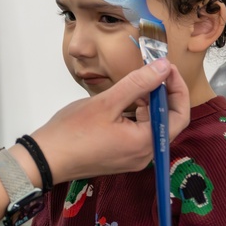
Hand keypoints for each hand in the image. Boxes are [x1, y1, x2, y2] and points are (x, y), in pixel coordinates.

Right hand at [29, 60, 189, 182]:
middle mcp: (145, 154)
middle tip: (149, 69)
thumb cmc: (73, 132)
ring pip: (151, 125)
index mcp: (146, 143)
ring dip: (147, 102)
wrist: (46, 158)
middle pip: (166, 120)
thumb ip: (138, 83)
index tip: (167, 67)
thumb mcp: (107, 102)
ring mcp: (133, 157)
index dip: (177, 89)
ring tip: (133, 83)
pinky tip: (122, 100)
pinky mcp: (121, 156)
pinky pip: (138, 132)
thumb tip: (163, 67)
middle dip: (161, 93)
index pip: (179, 115)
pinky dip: (136, 113)